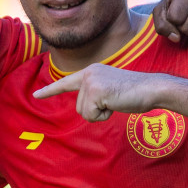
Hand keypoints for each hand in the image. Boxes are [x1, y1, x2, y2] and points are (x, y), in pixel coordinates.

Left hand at [34, 63, 167, 121]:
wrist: (152, 89)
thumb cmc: (134, 93)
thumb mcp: (109, 90)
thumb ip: (95, 94)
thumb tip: (85, 107)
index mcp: (91, 72)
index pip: (66, 83)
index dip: (50, 91)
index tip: (36, 95)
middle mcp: (88, 73)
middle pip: (79, 107)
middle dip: (96, 111)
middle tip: (114, 101)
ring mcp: (91, 81)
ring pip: (84, 112)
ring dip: (100, 113)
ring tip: (116, 101)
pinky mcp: (96, 91)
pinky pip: (92, 115)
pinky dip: (104, 115)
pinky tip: (116, 103)